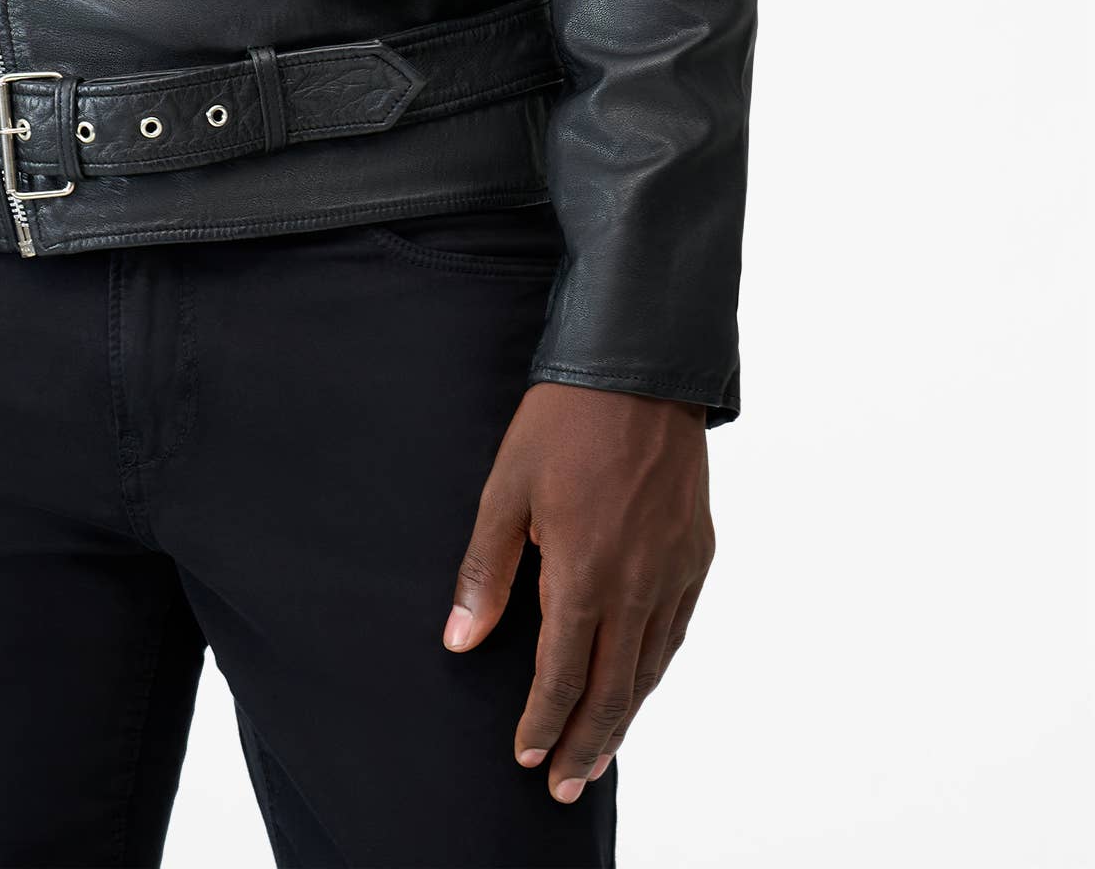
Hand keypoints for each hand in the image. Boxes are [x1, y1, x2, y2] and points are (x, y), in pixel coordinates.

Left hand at [442, 381, 713, 801]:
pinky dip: (655, 670)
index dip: (543, 722)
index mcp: (585, 573)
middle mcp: (637, 585)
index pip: (562, 674)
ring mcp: (674, 572)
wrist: (640, 369)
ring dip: (623, 718)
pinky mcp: (697, 555)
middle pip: (612, 690)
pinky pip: (677, 632)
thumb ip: (486, 572)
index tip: (526, 757)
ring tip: (599, 755)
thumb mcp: (505, 488)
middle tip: (566, 789)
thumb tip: (460, 641)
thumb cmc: (563, 423)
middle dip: (586, 745)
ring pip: (651, 669)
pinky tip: (639, 684)